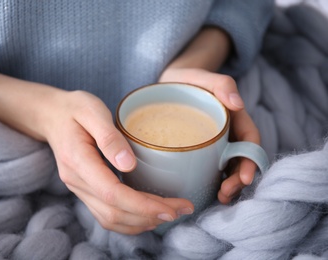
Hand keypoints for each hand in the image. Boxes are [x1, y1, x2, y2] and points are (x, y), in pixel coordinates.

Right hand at [43, 90, 193, 233]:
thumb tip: (129, 164)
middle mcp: (76, 181)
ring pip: (109, 219)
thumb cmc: (74, 109)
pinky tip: (147, 214)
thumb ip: (109, 137)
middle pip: (114, 212)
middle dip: (150, 216)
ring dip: (141, 222)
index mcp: (78, 161)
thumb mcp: (91, 111)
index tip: (171, 208)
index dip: (143, 205)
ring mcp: (78, 188)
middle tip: (181, 209)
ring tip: (170, 213)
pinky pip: (106, 214)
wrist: (51, 115)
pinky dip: (129, 220)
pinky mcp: (84, 190)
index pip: (112, 194)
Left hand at [159, 67, 259, 203]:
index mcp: (233, 117)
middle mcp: (226, 133)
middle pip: (240, 159)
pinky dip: (212, 181)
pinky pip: (210, 167)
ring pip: (227, 167)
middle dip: (238, 179)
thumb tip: (238, 104)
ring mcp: (213, 143)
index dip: (251, 160)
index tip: (244, 177)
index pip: (249, 141)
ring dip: (229, 185)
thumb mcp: (201, 76)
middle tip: (226, 193)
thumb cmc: (186, 79)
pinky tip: (205, 192)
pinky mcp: (198, 149)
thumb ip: (221, 84)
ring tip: (220, 198)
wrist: (166, 84)